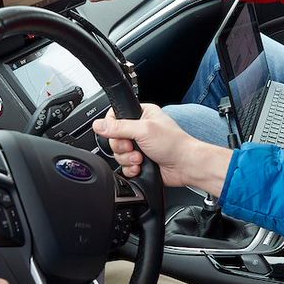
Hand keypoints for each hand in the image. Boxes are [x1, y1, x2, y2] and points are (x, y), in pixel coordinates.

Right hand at [92, 104, 232, 194]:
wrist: (186, 166)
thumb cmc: (174, 144)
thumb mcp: (144, 130)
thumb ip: (118, 127)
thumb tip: (98, 124)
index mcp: (142, 114)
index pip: (114, 116)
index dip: (113, 127)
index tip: (120, 134)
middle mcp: (139, 129)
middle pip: (114, 138)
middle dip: (122, 147)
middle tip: (133, 147)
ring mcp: (139, 146)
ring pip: (118, 154)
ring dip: (128, 159)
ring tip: (141, 159)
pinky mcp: (140, 162)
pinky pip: (124, 166)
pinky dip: (131, 168)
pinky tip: (141, 167)